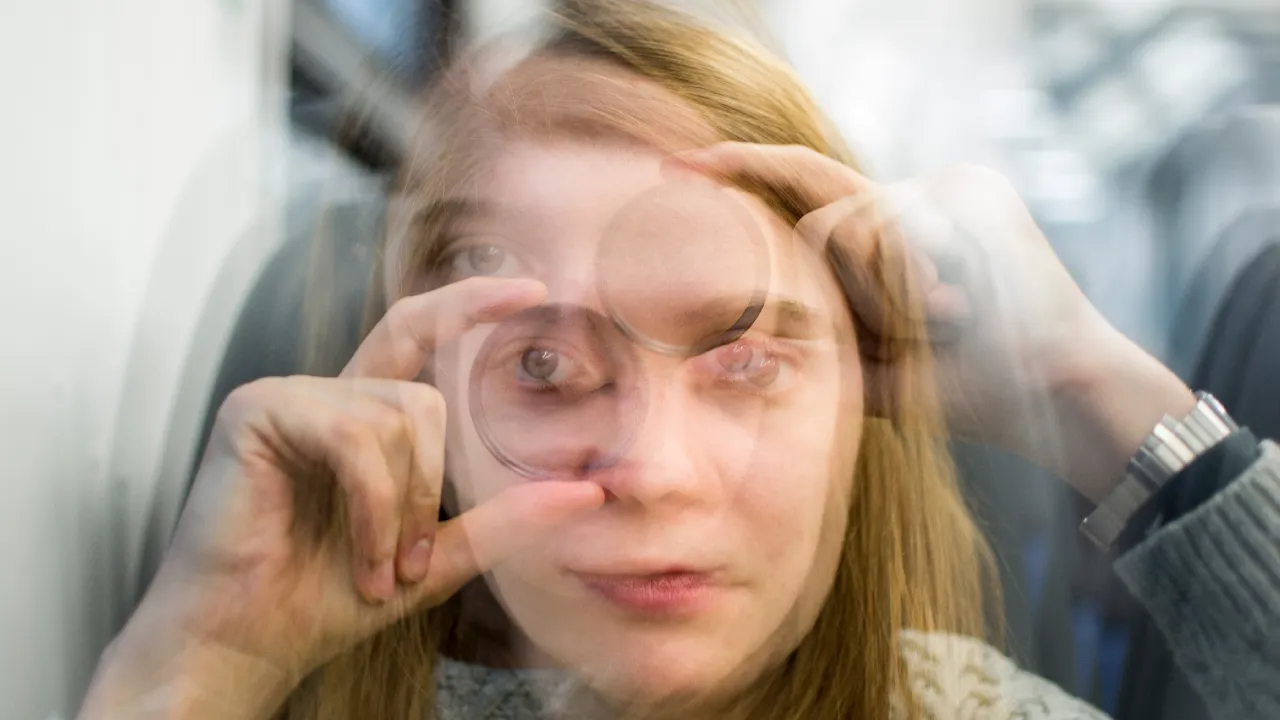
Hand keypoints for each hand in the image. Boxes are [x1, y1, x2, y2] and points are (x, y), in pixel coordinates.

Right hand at [80, 277, 605, 718]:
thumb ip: (501, 521)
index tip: (533, 291)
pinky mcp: (255, 411)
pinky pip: (355, 439)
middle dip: (433, 487)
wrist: (243, 642)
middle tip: (413, 563)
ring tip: (378, 570)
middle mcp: (322, 395)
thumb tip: (588, 493)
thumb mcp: (434, 558)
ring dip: (401, 511)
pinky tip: (361, 556)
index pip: (416, 333)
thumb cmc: (322, 600)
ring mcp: (284, 396)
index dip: (469, 303)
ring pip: (397, 420)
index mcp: (356, 417)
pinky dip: (373, 507)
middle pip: (422, 396)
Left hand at [674, 143, 1194, 501]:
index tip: (679, 172)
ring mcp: (940, 189)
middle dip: (755, 185)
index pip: (805, 193)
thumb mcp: (862, 367)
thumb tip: (709, 361)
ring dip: (871, 293)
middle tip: (706, 185)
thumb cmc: (961, 389)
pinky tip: (956, 304)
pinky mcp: (969, 188)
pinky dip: (905, 279)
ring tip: (940, 322)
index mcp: (887, 239)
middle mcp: (911, 202)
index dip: (743, 177)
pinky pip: (890, 224)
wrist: (1050, 394)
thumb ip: (807, 346)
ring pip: (841, 224)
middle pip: (812, 188)